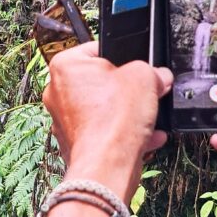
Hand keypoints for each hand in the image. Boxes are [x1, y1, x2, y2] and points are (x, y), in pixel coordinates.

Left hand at [43, 41, 172, 203]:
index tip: (140, 68)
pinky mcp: (74, 143)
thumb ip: (152, 71)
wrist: (107, 166)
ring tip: (149, 117)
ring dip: (128, 113)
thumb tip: (158, 76)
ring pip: (104, 109)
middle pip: (102, 82)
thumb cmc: (115, 120)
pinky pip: (104, 132)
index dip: (125, 58)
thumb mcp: (145, 77)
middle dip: (128, 89)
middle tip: (147, 93)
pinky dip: (124, 134)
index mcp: (65, 66)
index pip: (98, 50)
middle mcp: (58, 91)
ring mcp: (64, 120)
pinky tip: (148, 137)